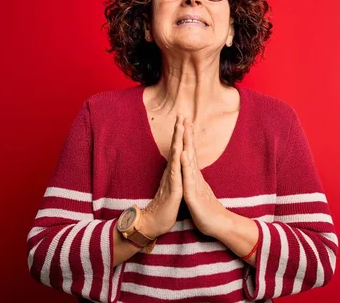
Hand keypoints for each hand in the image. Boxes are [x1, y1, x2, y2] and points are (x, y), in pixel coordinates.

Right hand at [142, 115, 184, 237]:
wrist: (154, 223)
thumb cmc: (165, 206)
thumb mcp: (173, 187)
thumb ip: (174, 175)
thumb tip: (176, 166)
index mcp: (173, 172)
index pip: (178, 150)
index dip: (181, 135)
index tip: (185, 120)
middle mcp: (171, 173)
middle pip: (175, 148)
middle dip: (178, 131)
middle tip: (181, 115)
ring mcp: (171, 180)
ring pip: (175, 157)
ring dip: (177, 141)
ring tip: (180, 127)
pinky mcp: (173, 190)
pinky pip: (175, 174)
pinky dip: (177, 162)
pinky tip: (179, 152)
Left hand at [181, 118, 228, 236]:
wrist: (219, 225)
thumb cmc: (207, 210)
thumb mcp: (198, 192)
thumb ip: (196, 180)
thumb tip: (193, 171)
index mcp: (195, 177)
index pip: (190, 154)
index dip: (187, 139)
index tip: (184, 123)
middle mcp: (196, 177)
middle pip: (191, 153)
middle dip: (187, 135)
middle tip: (185, 118)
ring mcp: (196, 185)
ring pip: (190, 162)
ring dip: (187, 145)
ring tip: (184, 131)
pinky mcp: (194, 195)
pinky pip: (188, 179)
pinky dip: (186, 166)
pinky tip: (183, 155)